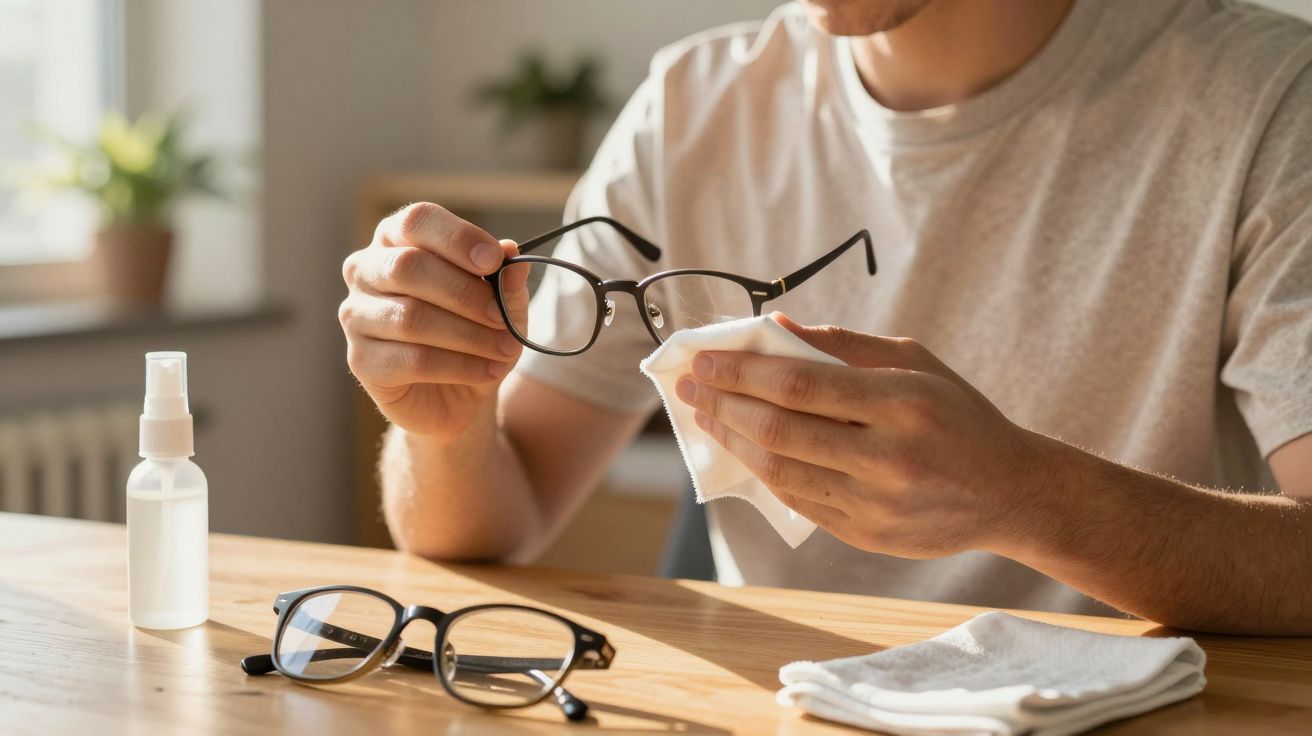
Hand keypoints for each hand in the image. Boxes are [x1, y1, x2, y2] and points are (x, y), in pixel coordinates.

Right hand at [339, 203, 529, 441]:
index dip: (457, 237)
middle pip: (408, 267)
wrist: (458, 395)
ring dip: (469, 335)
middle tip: (503, 319)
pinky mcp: (361, 361)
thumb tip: (513, 255)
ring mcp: (356, 315)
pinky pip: (412, 360)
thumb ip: (506, 279)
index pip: (417, 221)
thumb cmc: (475, 332)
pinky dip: (460, 366)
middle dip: (465, 293)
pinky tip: (489, 370)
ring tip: (506, 349)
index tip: (496, 260)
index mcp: (397, 239)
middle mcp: (366, 270)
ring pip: (411, 317)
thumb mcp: (503, 303)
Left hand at [674, 313, 1048, 557]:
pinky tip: (743, 448)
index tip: (704, 360)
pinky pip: (798, 500)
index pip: (800, 385)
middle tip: (689, 386)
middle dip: (723, 405)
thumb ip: (845, 344)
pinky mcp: (867, 535)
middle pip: (779, 430)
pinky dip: (763, 471)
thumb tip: (777, 327)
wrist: (1009, 492)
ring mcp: (876, 503)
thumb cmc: (957, 413)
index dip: (742, 373)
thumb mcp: (915, 363)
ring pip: (780, 471)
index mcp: (902, 403)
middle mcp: (888, 457)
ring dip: (732, 441)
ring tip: (705, 416)